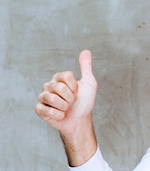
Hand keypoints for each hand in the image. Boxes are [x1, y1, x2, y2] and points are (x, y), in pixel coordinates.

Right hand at [35, 50, 97, 164]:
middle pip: (59, 87)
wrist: (80, 119)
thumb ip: (86, 67)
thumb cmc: (84, 101)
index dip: (75, 86)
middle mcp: (49, 86)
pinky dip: (57, 115)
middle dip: (70, 97)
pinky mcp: (39, 109)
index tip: (77, 91)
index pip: (66, 76)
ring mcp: (43, 97)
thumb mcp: (89, 83)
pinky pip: (45, 110)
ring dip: (64, 106)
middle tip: (72, 102)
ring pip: (52, 98)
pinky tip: (60, 115)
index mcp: (59, 78)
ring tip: (66, 108)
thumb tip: (86, 51)